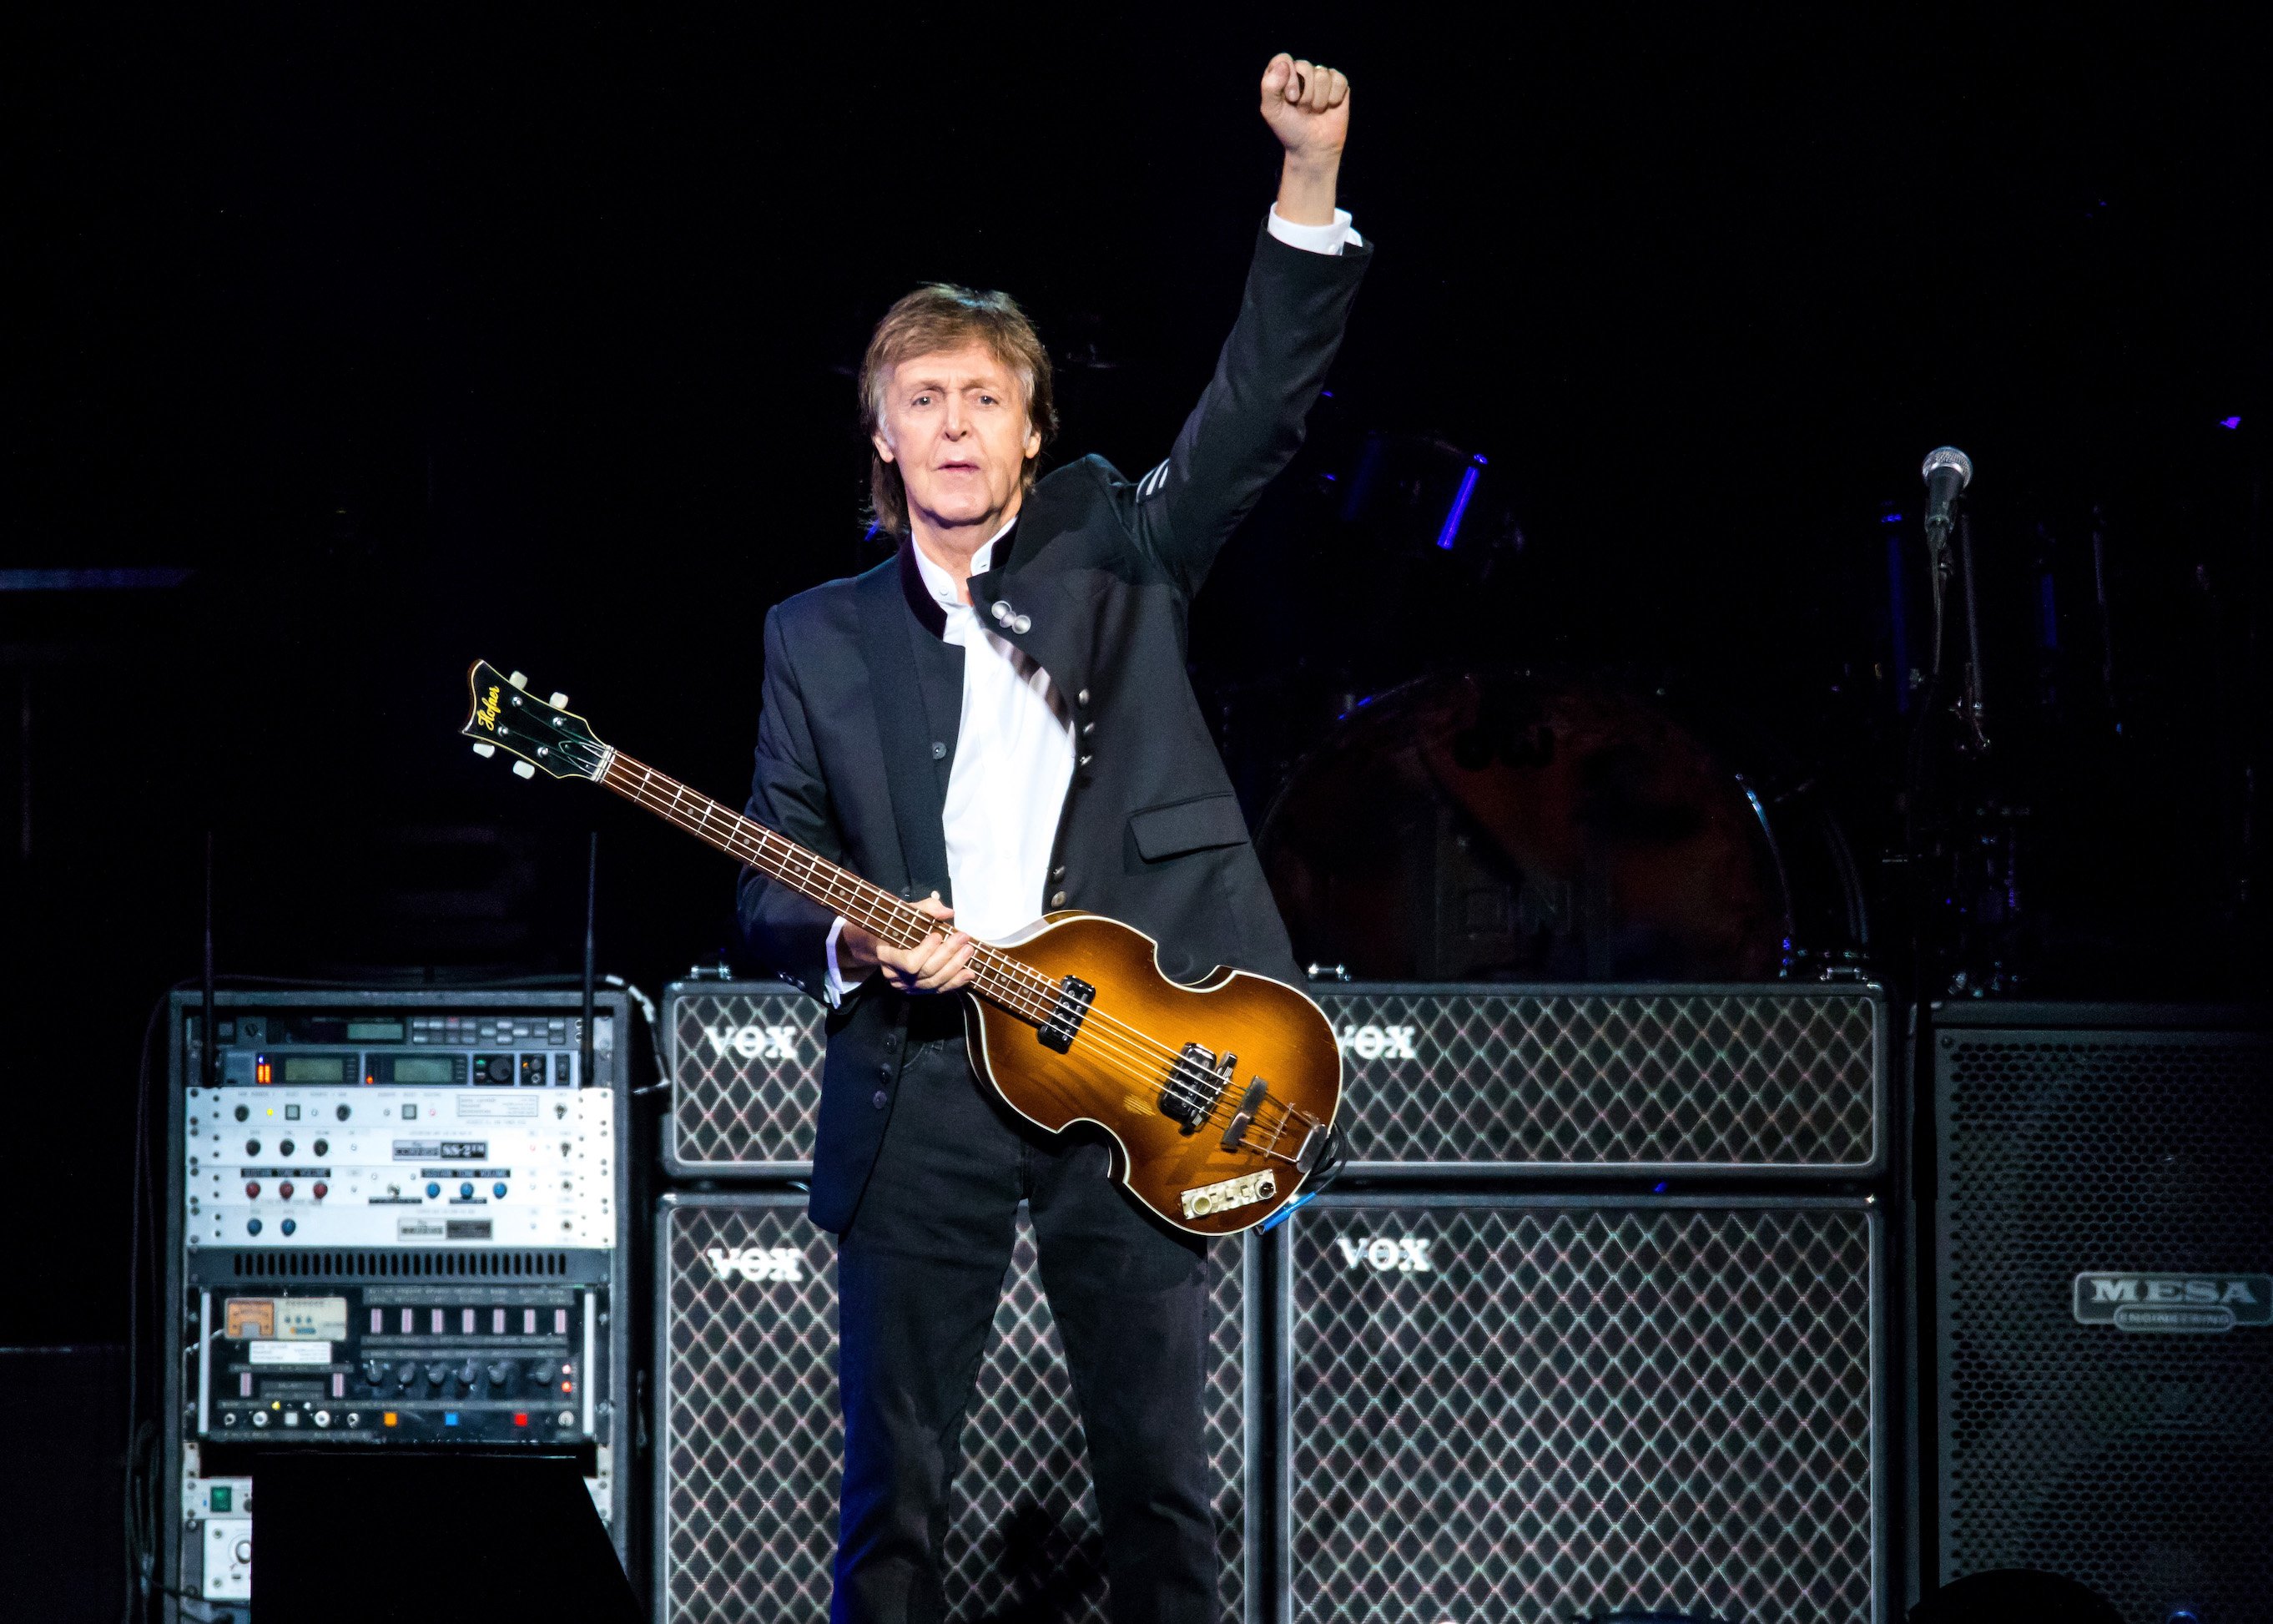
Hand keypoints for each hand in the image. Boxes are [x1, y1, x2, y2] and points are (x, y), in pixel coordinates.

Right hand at [839, 893, 976, 995]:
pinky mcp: (919, 991)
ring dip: (955, 967)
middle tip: (963, 938)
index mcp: (887, 956)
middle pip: (926, 972)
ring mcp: (908, 987)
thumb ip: (926, 909)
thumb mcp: (907, 913)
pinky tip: (969, 973)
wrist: (887, 945)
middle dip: (948, 954)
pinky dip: (956, 982)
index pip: (909, 963)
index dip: (926, 951)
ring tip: (968, 951)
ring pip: (935, 982)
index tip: (938, 935)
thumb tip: (947, 912)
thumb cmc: (898, 927)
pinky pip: (939, 990)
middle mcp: (896, 976)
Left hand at [1260, 53, 1349, 169]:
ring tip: (1315, 111)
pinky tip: (1330, 107)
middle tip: (1303, 110)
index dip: (1289, 79)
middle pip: (1305, 67)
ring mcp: (1321, 77)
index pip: (1284, 59)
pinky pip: (1339, 80)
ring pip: (1322, 75)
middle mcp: (1301, 73)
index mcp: (1281, 75)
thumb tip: (1284, 64)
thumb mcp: (1271, 111)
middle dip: (1305, 95)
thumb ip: (1269, 87)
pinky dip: (1334, 97)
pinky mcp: (1338, 84)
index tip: (1291, 99)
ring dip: (1319, 99)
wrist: (1312, 148)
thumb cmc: (1290, 129)